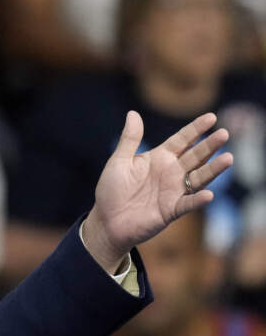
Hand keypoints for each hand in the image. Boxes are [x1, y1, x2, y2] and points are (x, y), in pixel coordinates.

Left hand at [82, 111, 232, 272]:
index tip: (211, 117)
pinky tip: (208, 195)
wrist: (106, 221)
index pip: (182, 140)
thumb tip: (132, 113)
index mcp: (160, 158)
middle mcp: (171, 172)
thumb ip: (129, 140)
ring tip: (228, 158)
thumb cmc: (111, 191)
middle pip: (195, 156)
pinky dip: (197, 200)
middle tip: (224, 134)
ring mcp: (174, 191)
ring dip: (213, 169)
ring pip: (199, 178)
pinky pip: (187, 204)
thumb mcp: (118, 162)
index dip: (196, 129)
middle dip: (209, 145)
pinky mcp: (171, 211)